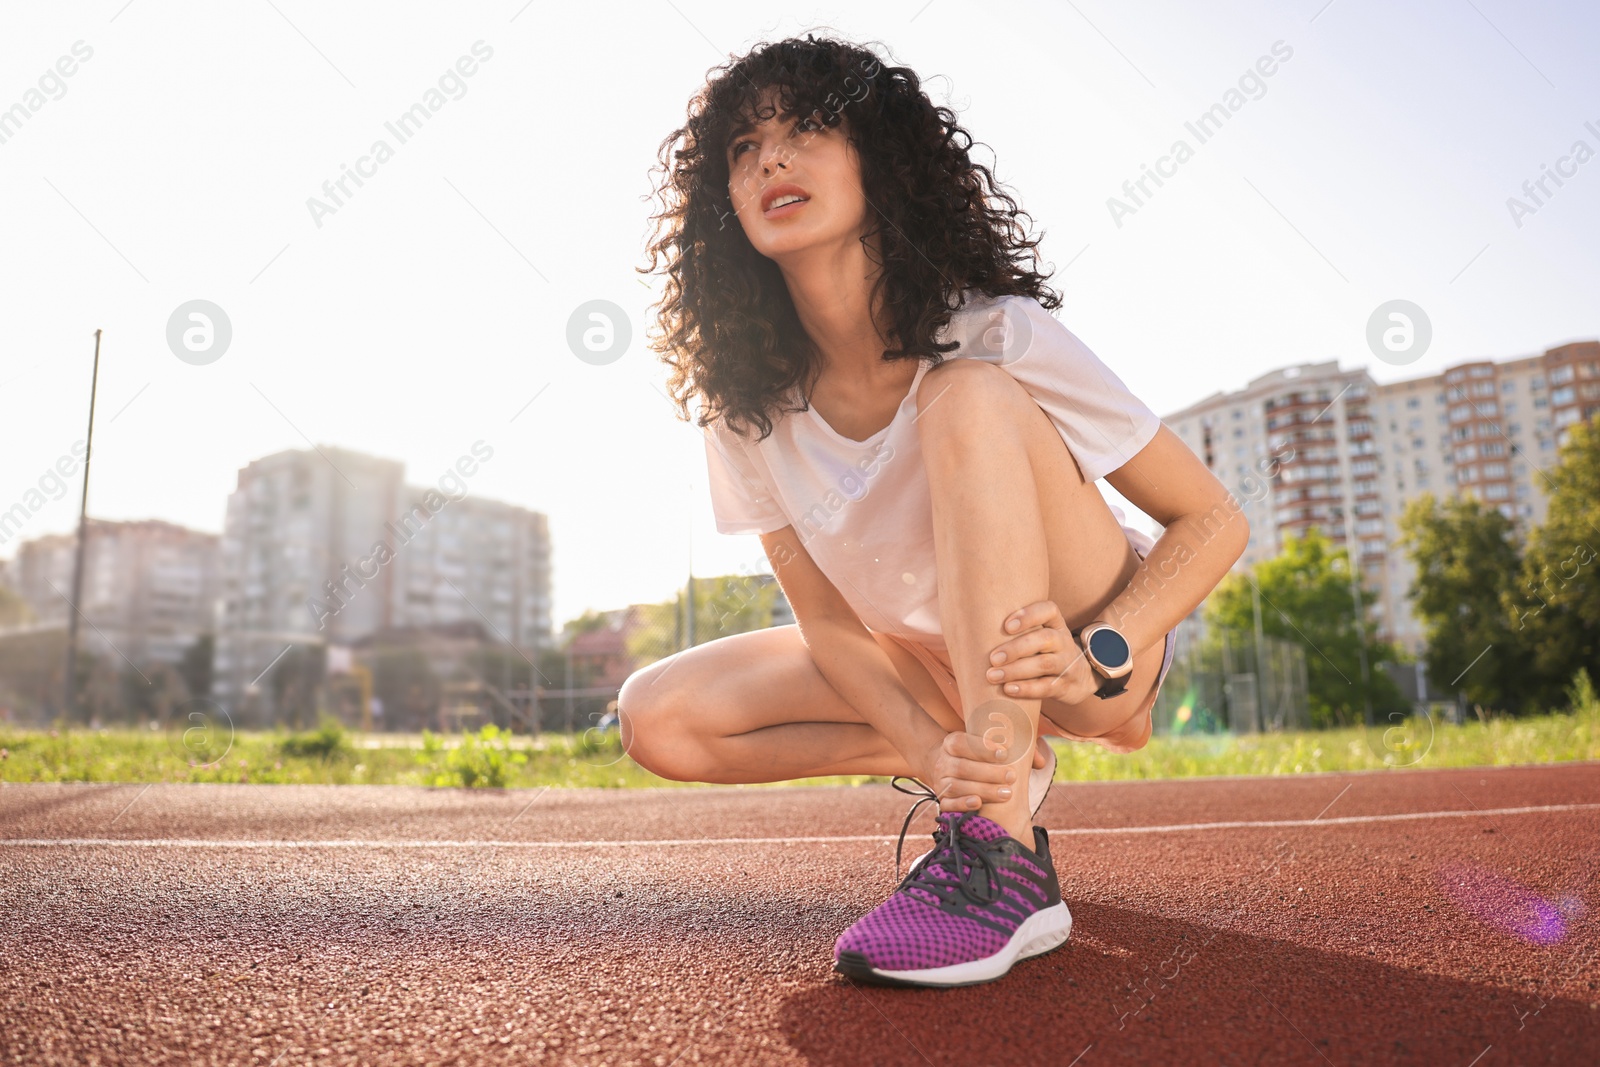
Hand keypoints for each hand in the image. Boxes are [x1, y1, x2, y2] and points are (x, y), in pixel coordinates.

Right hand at [921, 731, 1019, 812]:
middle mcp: (943, 762)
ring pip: (958, 787)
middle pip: (962, 767)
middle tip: (1011, 776)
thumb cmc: (977, 757)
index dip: (981, 748)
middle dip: (988, 773)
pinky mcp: (942, 800)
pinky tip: (979, 804)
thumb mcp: (988, 746)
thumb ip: (1015, 749)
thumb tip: (1040, 762)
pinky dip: (962, 805)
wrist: (947, 768)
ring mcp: (941, 783)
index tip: (1004, 753)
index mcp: (951, 743)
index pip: (961, 743)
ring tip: (1006, 793)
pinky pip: (948, 804)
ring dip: (983, 790)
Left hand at [986, 600, 1100, 705]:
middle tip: (993, 658)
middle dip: (1016, 648)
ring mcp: (1067, 664)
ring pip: (1044, 664)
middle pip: (1045, 639)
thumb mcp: (1039, 635)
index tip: (1006, 626)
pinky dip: (1027, 689)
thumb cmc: (1044, 652)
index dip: (1029, 615)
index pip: (1049, 610)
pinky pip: (1047, 687)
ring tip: (992, 675)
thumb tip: (968, 625)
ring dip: (1016, 670)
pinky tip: (1008, 689)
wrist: (1079, 679)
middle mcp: (1063, 641)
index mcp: (1055, 624)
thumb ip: (1016, 629)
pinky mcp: (1065, 686)